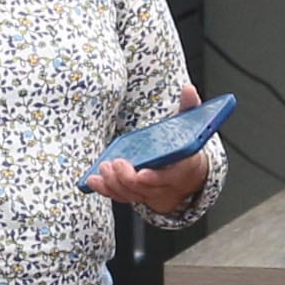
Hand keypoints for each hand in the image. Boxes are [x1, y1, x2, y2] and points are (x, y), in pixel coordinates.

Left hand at [87, 86, 212, 214]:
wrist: (187, 174)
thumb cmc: (185, 149)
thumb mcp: (191, 128)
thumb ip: (190, 109)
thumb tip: (188, 89)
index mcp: (180, 169)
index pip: (167, 177)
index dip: (154, 178)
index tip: (142, 173)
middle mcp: (163, 185)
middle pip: (143, 188)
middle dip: (126, 177)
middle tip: (116, 162)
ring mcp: (148, 191)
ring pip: (129, 194)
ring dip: (114, 183)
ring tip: (104, 167)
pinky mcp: (135, 193)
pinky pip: (119, 196)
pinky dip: (106, 190)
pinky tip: (94, 180)